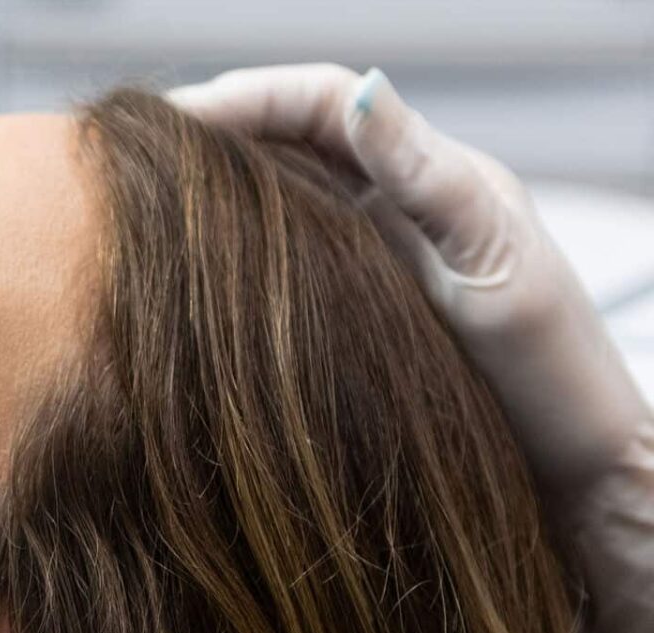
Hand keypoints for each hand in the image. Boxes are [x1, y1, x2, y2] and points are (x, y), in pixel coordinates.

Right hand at [169, 63, 653, 632]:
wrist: (579, 471)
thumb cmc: (552, 375)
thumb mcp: (493, 265)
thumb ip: (428, 179)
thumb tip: (360, 89)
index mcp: (436, 175)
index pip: (320, 100)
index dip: (242, 96)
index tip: (165, 122)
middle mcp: (402, 202)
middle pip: (288, 134)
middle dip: (210, 131)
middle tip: (127, 153)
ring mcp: (378, 253)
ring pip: (277, 192)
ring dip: (210, 187)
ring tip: (138, 202)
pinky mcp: (359, 306)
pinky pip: (281, 255)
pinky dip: (228, 248)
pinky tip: (185, 271)